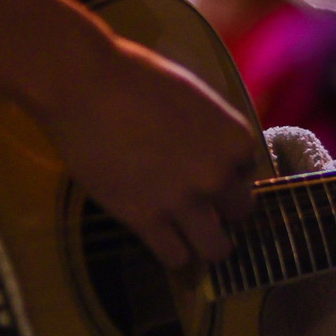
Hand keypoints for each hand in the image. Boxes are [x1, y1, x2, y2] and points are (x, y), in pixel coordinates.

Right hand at [42, 32, 260, 269]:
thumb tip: (214, 153)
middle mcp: (218, 175)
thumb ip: (213, 132)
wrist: (85, 86)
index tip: (210, 170)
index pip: (250, 171)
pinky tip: (165, 242)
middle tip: (201, 202)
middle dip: (222, 207)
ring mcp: (184, 201)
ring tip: (194, 237)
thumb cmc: (138, 78)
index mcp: (236, 139)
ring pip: (215, 248)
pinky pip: (175, 256)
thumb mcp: (196, 98)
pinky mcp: (145, 220)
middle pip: (239, 211)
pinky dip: (174, 254)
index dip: (228, 171)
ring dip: (207, 243)